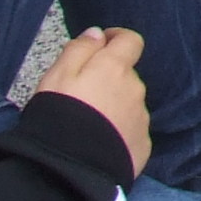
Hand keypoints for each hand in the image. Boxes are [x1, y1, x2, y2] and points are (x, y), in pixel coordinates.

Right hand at [35, 27, 150, 176]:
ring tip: (89, 124)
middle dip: (109, 78)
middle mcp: (135, 89)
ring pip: (130, 103)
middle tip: (82, 95)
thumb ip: (80, 49)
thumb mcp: (57, 75)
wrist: (68, 167)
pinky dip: (120, 131)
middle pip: (127, 75)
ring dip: (115, 106)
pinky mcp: (143, 145)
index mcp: (115, 68)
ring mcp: (141, 118)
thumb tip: (98, 34)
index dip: (116, 38)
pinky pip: (132, 130)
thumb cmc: (58, 115)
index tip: (102, 44)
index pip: (130, 40)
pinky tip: (99, 142)